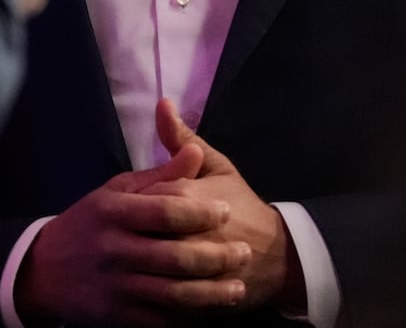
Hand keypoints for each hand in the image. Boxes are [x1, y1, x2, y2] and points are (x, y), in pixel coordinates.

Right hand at [15, 143, 252, 326]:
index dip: (201, 212)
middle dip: (216, 257)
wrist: (45, 269)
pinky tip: (212, 311)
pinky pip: (161, 321)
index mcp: (113, 212)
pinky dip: (190, 318)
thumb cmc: (92, 222)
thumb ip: (161, 176)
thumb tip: (196, 153)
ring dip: (212, 294)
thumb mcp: (118, 191)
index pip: (164, 211)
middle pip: (174, 257)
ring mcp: (115, 287)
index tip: (228, 210)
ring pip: (172, 294)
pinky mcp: (117, 316)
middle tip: (244, 252)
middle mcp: (113, 250)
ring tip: (239, 286)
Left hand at [149, 97, 304, 312]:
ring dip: (138, 270)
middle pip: (141, 235)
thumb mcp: (217, 166)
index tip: (129, 210)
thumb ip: (183, 140)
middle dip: (131, 239)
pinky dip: (152, 300)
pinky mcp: (200, 299)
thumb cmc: (242, 205)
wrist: (280, 255)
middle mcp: (187, 234)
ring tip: (133, 268)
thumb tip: (162, 104)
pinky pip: (166, 302)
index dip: (133, 204)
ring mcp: (193, 270)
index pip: (143, 199)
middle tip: (125, 241)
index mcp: (187, 196)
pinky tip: (143, 294)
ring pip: (150, 271)